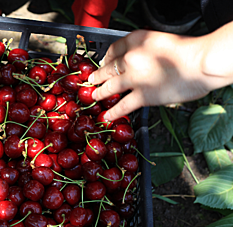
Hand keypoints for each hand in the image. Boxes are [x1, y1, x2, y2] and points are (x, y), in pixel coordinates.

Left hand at [89, 30, 210, 120]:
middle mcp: (131, 57)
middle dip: (98, 76)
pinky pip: (123, 106)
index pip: (114, 48)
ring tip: (94, 96)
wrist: (202, 63)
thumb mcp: (161, 41)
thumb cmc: (189, 51)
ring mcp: (134, 78)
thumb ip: (146, 49)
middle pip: (108, 68)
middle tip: (92, 80)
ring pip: (110, 87)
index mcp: (137, 40)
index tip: (104, 63)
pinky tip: (107, 117)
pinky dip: (113, 113)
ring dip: (100, 93)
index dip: (106, 58)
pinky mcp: (143, 95)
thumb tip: (135, 62)